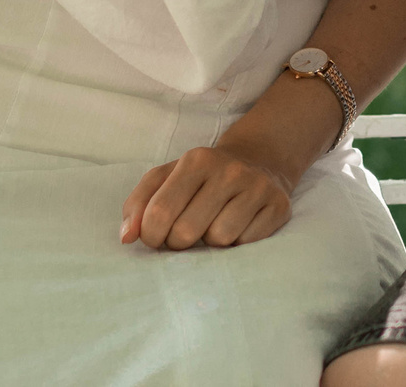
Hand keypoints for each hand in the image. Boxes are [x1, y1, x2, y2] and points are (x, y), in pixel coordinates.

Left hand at [120, 142, 294, 250]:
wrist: (259, 160)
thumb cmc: (203, 177)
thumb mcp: (166, 178)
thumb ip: (138, 205)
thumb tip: (127, 238)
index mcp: (195, 160)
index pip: (159, 213)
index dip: (151, 235)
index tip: (156, 236)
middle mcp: (229, 170)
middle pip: (187, 232)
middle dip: (179, 242)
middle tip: (185, 233)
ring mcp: (257, 188)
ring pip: (220, 240)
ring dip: (210, 243)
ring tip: (213, 226)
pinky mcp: (279, 207)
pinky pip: (247, 245)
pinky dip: (237, 244)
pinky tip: (238, 227)